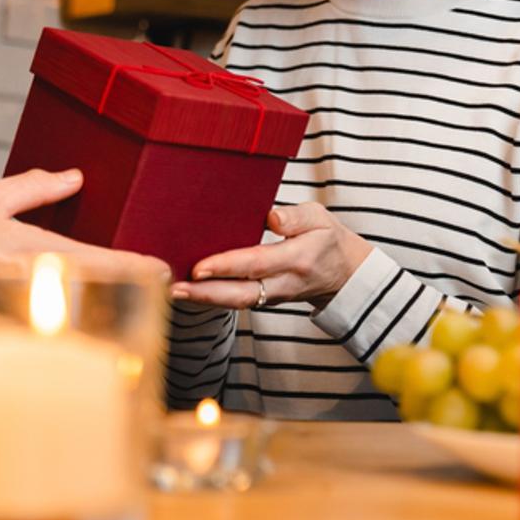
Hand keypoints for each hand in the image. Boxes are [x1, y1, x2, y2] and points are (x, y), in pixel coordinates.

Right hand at [0, 168, 167, 332]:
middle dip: (130, 287)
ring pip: (78, 306)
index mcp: (35, 253)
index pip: (99, 260)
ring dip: (106, 300)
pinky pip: (52, 318)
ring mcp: (25, 307)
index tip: (163, 269)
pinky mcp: (11, 319)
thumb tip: (75, 177)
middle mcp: (36, 284)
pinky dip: (74, 313)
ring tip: (135, 292)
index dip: (135, 266)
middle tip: (162, 283)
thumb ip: (34, 187)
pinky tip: (87, 308)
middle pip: (98, 289)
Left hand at [170, 203, 371, 310]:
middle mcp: (284, 283)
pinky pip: (238, 301)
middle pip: (242, 294)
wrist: (344, 274)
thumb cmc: (327, 240)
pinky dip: (214, 298)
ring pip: (238, 302)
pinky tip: (191, 290)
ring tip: (175, 291)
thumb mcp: (320, 218)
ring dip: (206, 299)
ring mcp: (275, 296)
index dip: (227, 266)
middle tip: (177, 288)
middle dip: (207, 293)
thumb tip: (271, 217)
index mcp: (298, 258)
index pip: (257, 263)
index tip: (200, 266)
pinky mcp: (266, 300)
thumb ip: (297, 217)